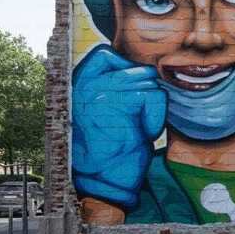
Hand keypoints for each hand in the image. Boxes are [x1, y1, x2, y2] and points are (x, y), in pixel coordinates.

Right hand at [72, 45, 165, 208]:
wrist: (106, 179)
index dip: (126, 66)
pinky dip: (156, 116)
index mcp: (78, 84)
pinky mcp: (119, 101)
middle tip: (133, 118)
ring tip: (135, 127)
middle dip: (146, 93)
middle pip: (137, 69)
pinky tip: (141, 133)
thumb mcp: (105, 110)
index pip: (105, 54)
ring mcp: (101, 91)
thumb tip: (142, 66)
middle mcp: (85, 83)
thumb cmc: (110, 146)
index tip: (133, 90)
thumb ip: (114, 85)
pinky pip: (155, 96)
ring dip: (152, 108)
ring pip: (149, 83)